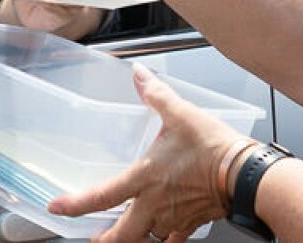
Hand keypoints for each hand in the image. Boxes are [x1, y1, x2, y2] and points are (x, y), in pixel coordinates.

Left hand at [49, 63, 246, 242]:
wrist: (245, 174)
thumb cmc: (214, 148)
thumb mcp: (180, 114)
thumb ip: (156, 94)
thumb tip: (139, 75)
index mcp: (145, 178)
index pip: (101, 197)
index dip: (75, 205)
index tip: (57, 208)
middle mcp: (154, 205)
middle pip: (121, 236)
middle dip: (104, 241)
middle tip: (95, 239)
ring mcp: (173, 219)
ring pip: (147, 239)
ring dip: (136, 237)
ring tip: (129, 233)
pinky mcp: (192, 224)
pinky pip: (173, 240)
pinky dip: (166, 239)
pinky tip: (166, 234)